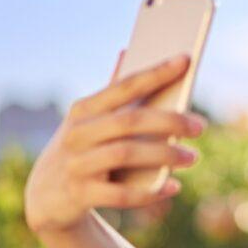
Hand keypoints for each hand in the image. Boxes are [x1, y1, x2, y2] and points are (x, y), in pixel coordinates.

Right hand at [24, 50, 207, 234]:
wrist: (47, 197)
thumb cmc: (82, 150)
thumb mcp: (89, 121)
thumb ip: (112, 92)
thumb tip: (128, 50)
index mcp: (83, 110)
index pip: (124, 86)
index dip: (155, 73)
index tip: (186, 60)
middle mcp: (77, 133)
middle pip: (130, 121)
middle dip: (170, 121)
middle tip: (200, 126)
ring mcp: (76, 164)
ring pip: (126, 154)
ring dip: (165, 155)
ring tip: (193, 157)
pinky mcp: (80, 195)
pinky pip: (121, 195)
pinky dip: (151, 191)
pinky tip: (173, 186)